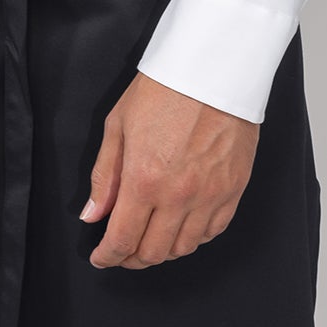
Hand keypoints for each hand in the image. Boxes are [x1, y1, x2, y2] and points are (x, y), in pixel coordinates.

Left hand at [82, 73, 258, 268]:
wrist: (214, 68)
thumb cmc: (165, 89)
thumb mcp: (118, 126)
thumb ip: (105, 177)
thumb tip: (93, 214)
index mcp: (144, 180)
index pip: (122, 239)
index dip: (108, 256)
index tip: (102, 257)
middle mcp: (178, 195)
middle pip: (152, 252)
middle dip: (131, 258)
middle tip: (122, 251)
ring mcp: (209, 195)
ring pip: (184, 248)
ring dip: (162, 251)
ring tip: (150, 240)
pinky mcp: (233, 190)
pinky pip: (212, 231)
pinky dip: (193, 238)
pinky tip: (180, 227)